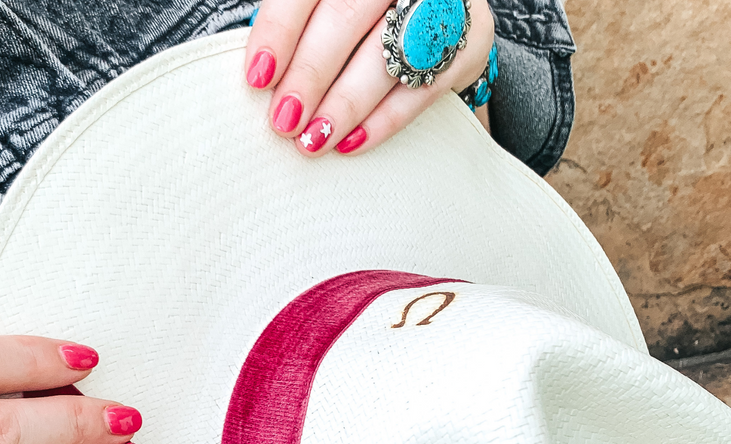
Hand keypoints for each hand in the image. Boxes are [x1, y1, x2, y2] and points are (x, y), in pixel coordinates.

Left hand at [245, 0, 494, 155]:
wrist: (442, 9)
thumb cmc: (366, 12)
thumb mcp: (331, 3)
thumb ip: (300, 21)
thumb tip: (261, 73)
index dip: (280, 29)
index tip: (258, 76)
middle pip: (347, 17)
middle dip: (310, 74)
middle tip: (284, 119)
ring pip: (385, 54)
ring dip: (344, 104)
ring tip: (313, 139)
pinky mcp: (472, 38)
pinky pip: (423, 86)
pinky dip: (384, 119)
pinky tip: (352, 142)